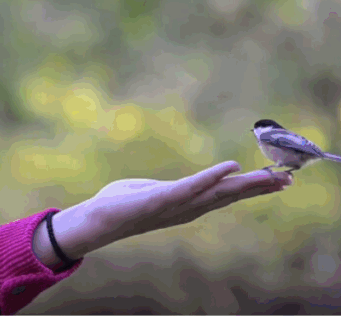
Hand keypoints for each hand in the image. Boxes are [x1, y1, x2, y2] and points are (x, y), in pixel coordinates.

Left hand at [34, 161, 291, 268]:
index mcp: (187, 203)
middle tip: (289, 179)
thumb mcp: (152, 192)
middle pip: (230, 195)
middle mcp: (187, 207)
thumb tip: (179, 187)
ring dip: (245, 183)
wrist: (96, 218)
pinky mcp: (162, 198)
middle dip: (259, 187)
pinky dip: (210, 176)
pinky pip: (190, 185)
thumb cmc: (120, 203)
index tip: (278, 180)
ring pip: (218, 192)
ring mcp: (177, 204)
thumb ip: (171, 190)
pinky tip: (230, 167)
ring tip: (271, 176)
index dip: (251, 187)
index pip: (225, 194)